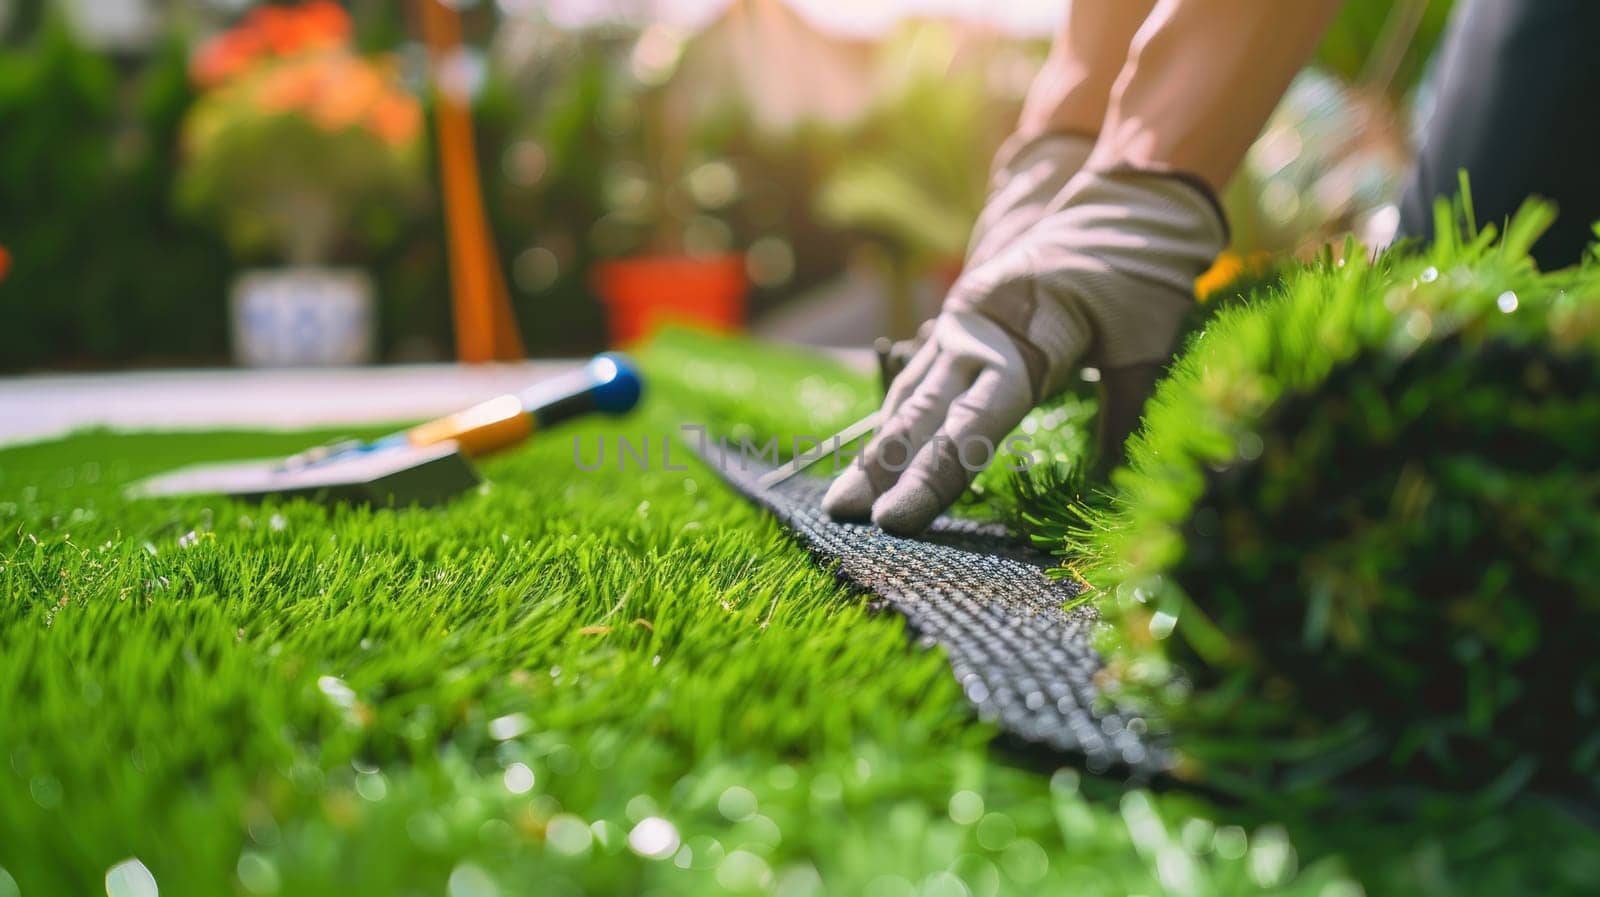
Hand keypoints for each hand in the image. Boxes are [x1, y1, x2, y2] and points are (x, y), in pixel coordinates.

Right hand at [823, 168, 1224, 533]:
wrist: (1124, 201)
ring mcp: (963, 323)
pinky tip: (878, 452)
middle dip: (878, 469)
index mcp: (1022, 343)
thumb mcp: (1149, 346)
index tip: (894, 520)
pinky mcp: (964, 320)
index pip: (970, 428)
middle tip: (840, 515)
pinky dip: (899, 417)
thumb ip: (1127, 421)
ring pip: (910, 394)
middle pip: (921, 414)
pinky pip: (921, 376)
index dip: (931, 480)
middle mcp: (977, 332)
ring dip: (878, 447)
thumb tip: (1119, 497)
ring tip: (844, 497)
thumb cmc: (1141, 274)